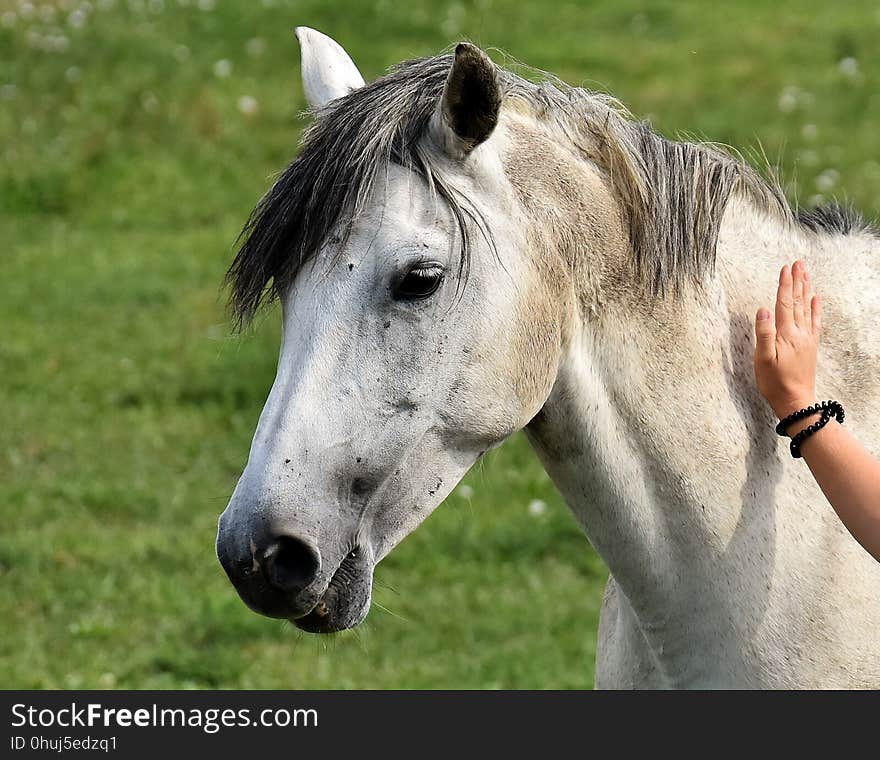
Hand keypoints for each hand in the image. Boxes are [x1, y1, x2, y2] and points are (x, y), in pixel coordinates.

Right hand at [754, 260, 821, 419]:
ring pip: (806, 308)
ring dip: (805, 289)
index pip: (784, 303)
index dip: (784, 284)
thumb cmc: (775, 382)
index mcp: (786, 334)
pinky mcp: (810, 345)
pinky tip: (815, 299)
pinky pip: (814, 321)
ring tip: (805, 274)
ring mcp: (807, 338)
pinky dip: (815, 308)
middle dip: (797, 281)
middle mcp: (799, 332)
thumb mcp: (763, 359)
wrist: (795, 400)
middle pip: (797, 301)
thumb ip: (763, 333)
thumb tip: (763, 310)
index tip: (785, 268)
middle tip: (798, 263)